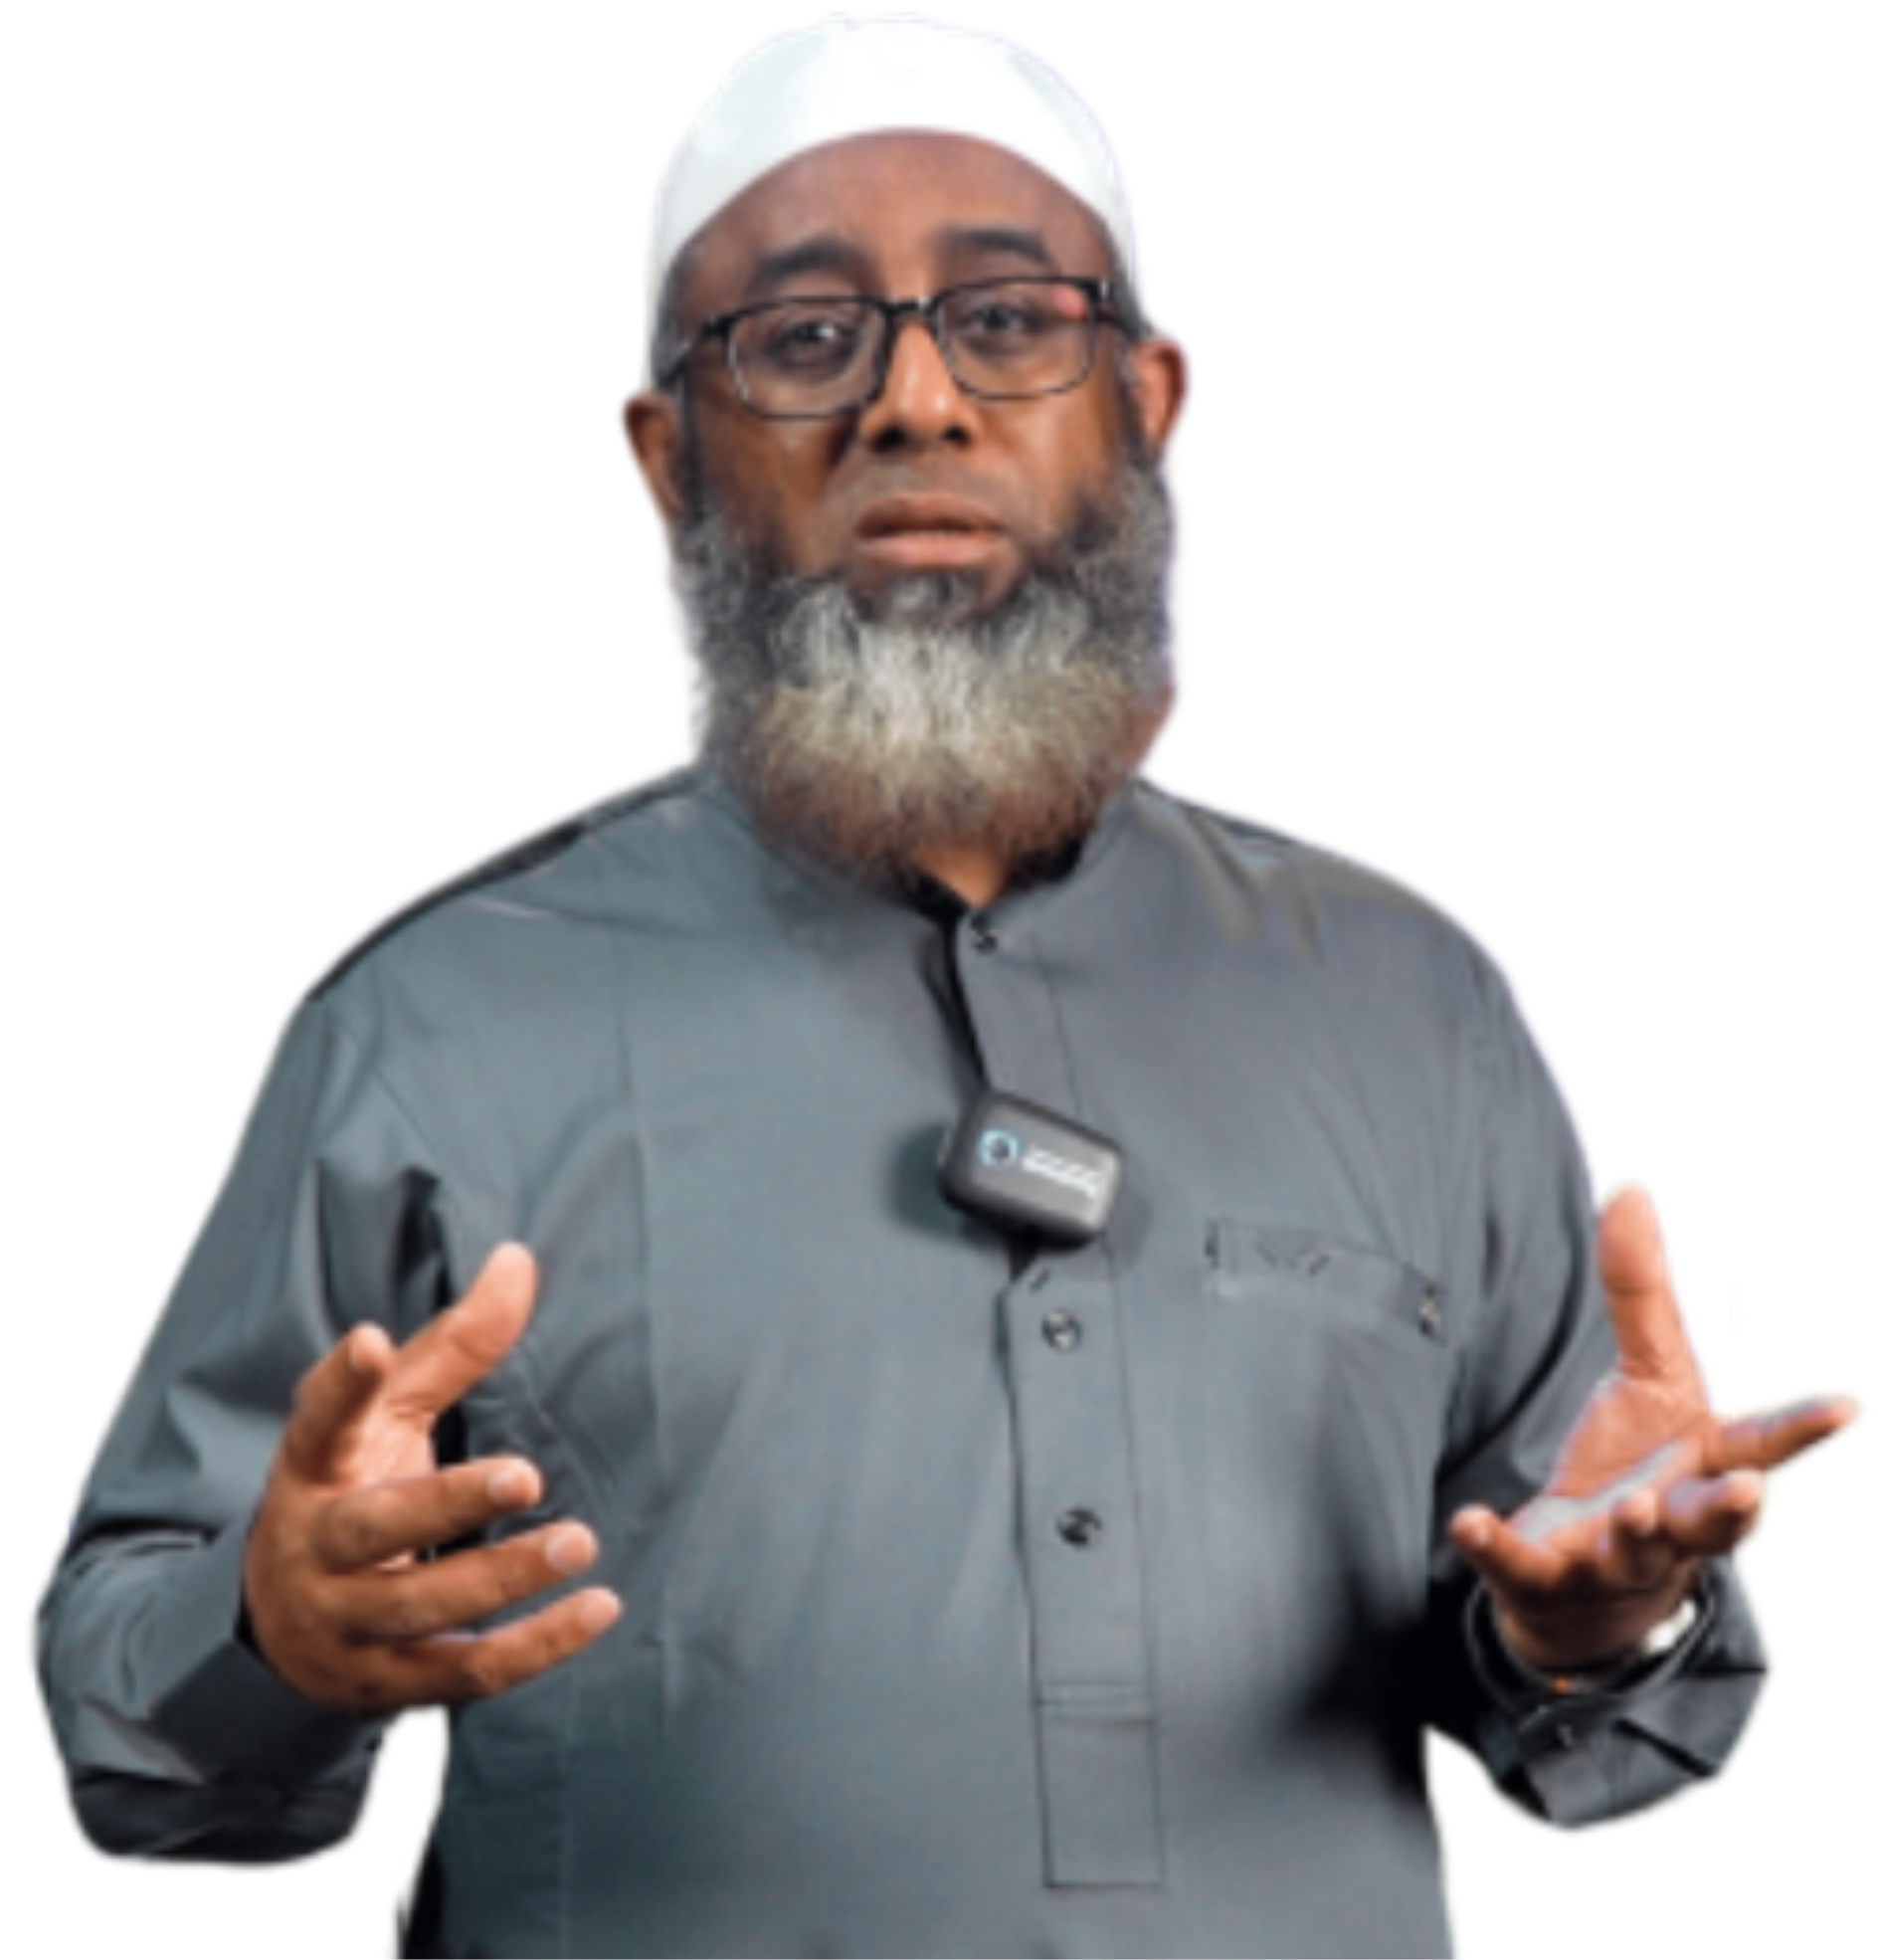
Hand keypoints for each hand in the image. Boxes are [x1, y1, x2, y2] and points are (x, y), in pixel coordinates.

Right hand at [241, 1243, 621, 1713]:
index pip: (317, 1422)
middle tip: (526, 1472)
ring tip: (579, 1541)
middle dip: (448, 1504)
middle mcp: (316, 1549)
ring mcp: (345, 1625)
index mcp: (312, 1470)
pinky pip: (466, 1672)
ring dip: (504, 1579)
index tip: (370, 1341)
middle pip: (374, 1528)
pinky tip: (598, 1609)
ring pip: (421, 1609)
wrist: (282, 1628)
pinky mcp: (387, 1685)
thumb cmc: (353, 1488)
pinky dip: (536, 1648)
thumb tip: (519, 1257)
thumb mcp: (387, 1417)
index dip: (341, 1385)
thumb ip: (452, 1346)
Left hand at [1447, 1177, 1867, 1672]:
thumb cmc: (1642, 1469)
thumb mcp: (1651, 1380)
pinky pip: (1520, 1568)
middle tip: (1744, 1491)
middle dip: (1728, 1507)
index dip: (1804, 1426)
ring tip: (1630, 1512)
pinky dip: (1497, 1547)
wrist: (1589, 1585)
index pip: (1766, 1445)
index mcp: (1713, 1468)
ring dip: (1636, 1535)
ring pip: (1635, 1554)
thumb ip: (1641, 1295)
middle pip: (1713, 1518)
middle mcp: (1676, 1522)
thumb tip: (1627, 1187)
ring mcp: (1614, 1560)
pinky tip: (1468, 1522)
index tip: (1848, 1402)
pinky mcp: (1546, 1581)